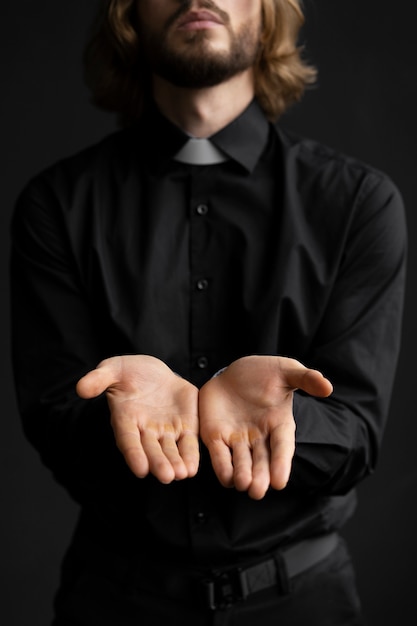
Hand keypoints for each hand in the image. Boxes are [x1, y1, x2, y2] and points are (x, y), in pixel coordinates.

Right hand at [76, 355, 198, 483]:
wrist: (154, 372)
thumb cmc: (128, 372)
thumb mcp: (112, 369)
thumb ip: (99, 379)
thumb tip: (81, 388)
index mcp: (125, 419)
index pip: (128, 440)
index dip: (134, 454)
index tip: (140, 469)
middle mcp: (145, 430)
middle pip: (151, 450)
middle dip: (158, 463)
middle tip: (166, 476)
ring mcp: (165, 431)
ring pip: (171, 450)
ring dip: (177, 463)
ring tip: (182, 474)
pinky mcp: (185, 426)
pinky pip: (189, 442)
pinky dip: (191, 454)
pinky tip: (193, 467)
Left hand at [198, 355, 332, 499]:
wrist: (234, 372)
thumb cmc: (265, 373)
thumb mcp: (286, 371)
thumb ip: (305, 378)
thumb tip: (328, 387)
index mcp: (279, 424)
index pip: (282, 447)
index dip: (281, 464)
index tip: (280, 482)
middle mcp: (260, 437)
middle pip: (261, 461)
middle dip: (260, 476)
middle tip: (258, 491)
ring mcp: (237, 439)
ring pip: (241, 462)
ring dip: (242, 475)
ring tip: (243, 485)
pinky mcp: (216, 437)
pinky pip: (219, 455)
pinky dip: (222, 467)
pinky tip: (225, 478)